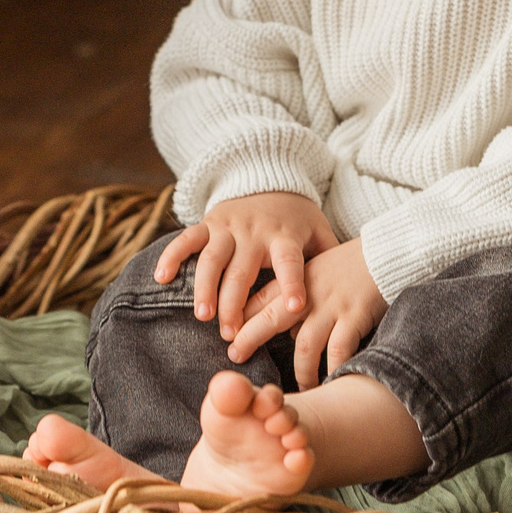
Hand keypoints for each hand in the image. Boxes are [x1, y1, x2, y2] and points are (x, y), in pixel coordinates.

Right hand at [153, 191, 335, 344]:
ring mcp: (228, 226)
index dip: (293, 282)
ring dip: (205, 288)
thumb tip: (350, 295)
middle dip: (235, 303)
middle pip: (242, 270)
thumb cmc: (297, 219)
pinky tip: (161, 278)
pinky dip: (172, 256)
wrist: (268, 178)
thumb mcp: (319, 232)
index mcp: (284, 236)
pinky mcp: (207, 222)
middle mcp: (254, 231)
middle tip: (230, 334)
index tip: (296, 307)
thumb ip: (330, 260)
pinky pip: (186, 238)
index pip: (289, 261)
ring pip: (211, 258)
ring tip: (203, 316)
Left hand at [234, 238, 384, 384]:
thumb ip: (298, 298)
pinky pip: (339, 349)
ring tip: (299, 388)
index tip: (226, 336)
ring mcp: (331, 305)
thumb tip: (285, 333)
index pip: (260, 299)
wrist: (385, 254)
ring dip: (300, 370)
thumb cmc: (350, 267)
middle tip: (236, 357)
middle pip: (271, 318)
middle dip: (250, 338)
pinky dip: (333, 368)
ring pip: (305, 343)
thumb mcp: (315, 273)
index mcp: (296, 280)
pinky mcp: (354, 316)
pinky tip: (331, 382)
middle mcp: (309, 293)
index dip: (241, 317)